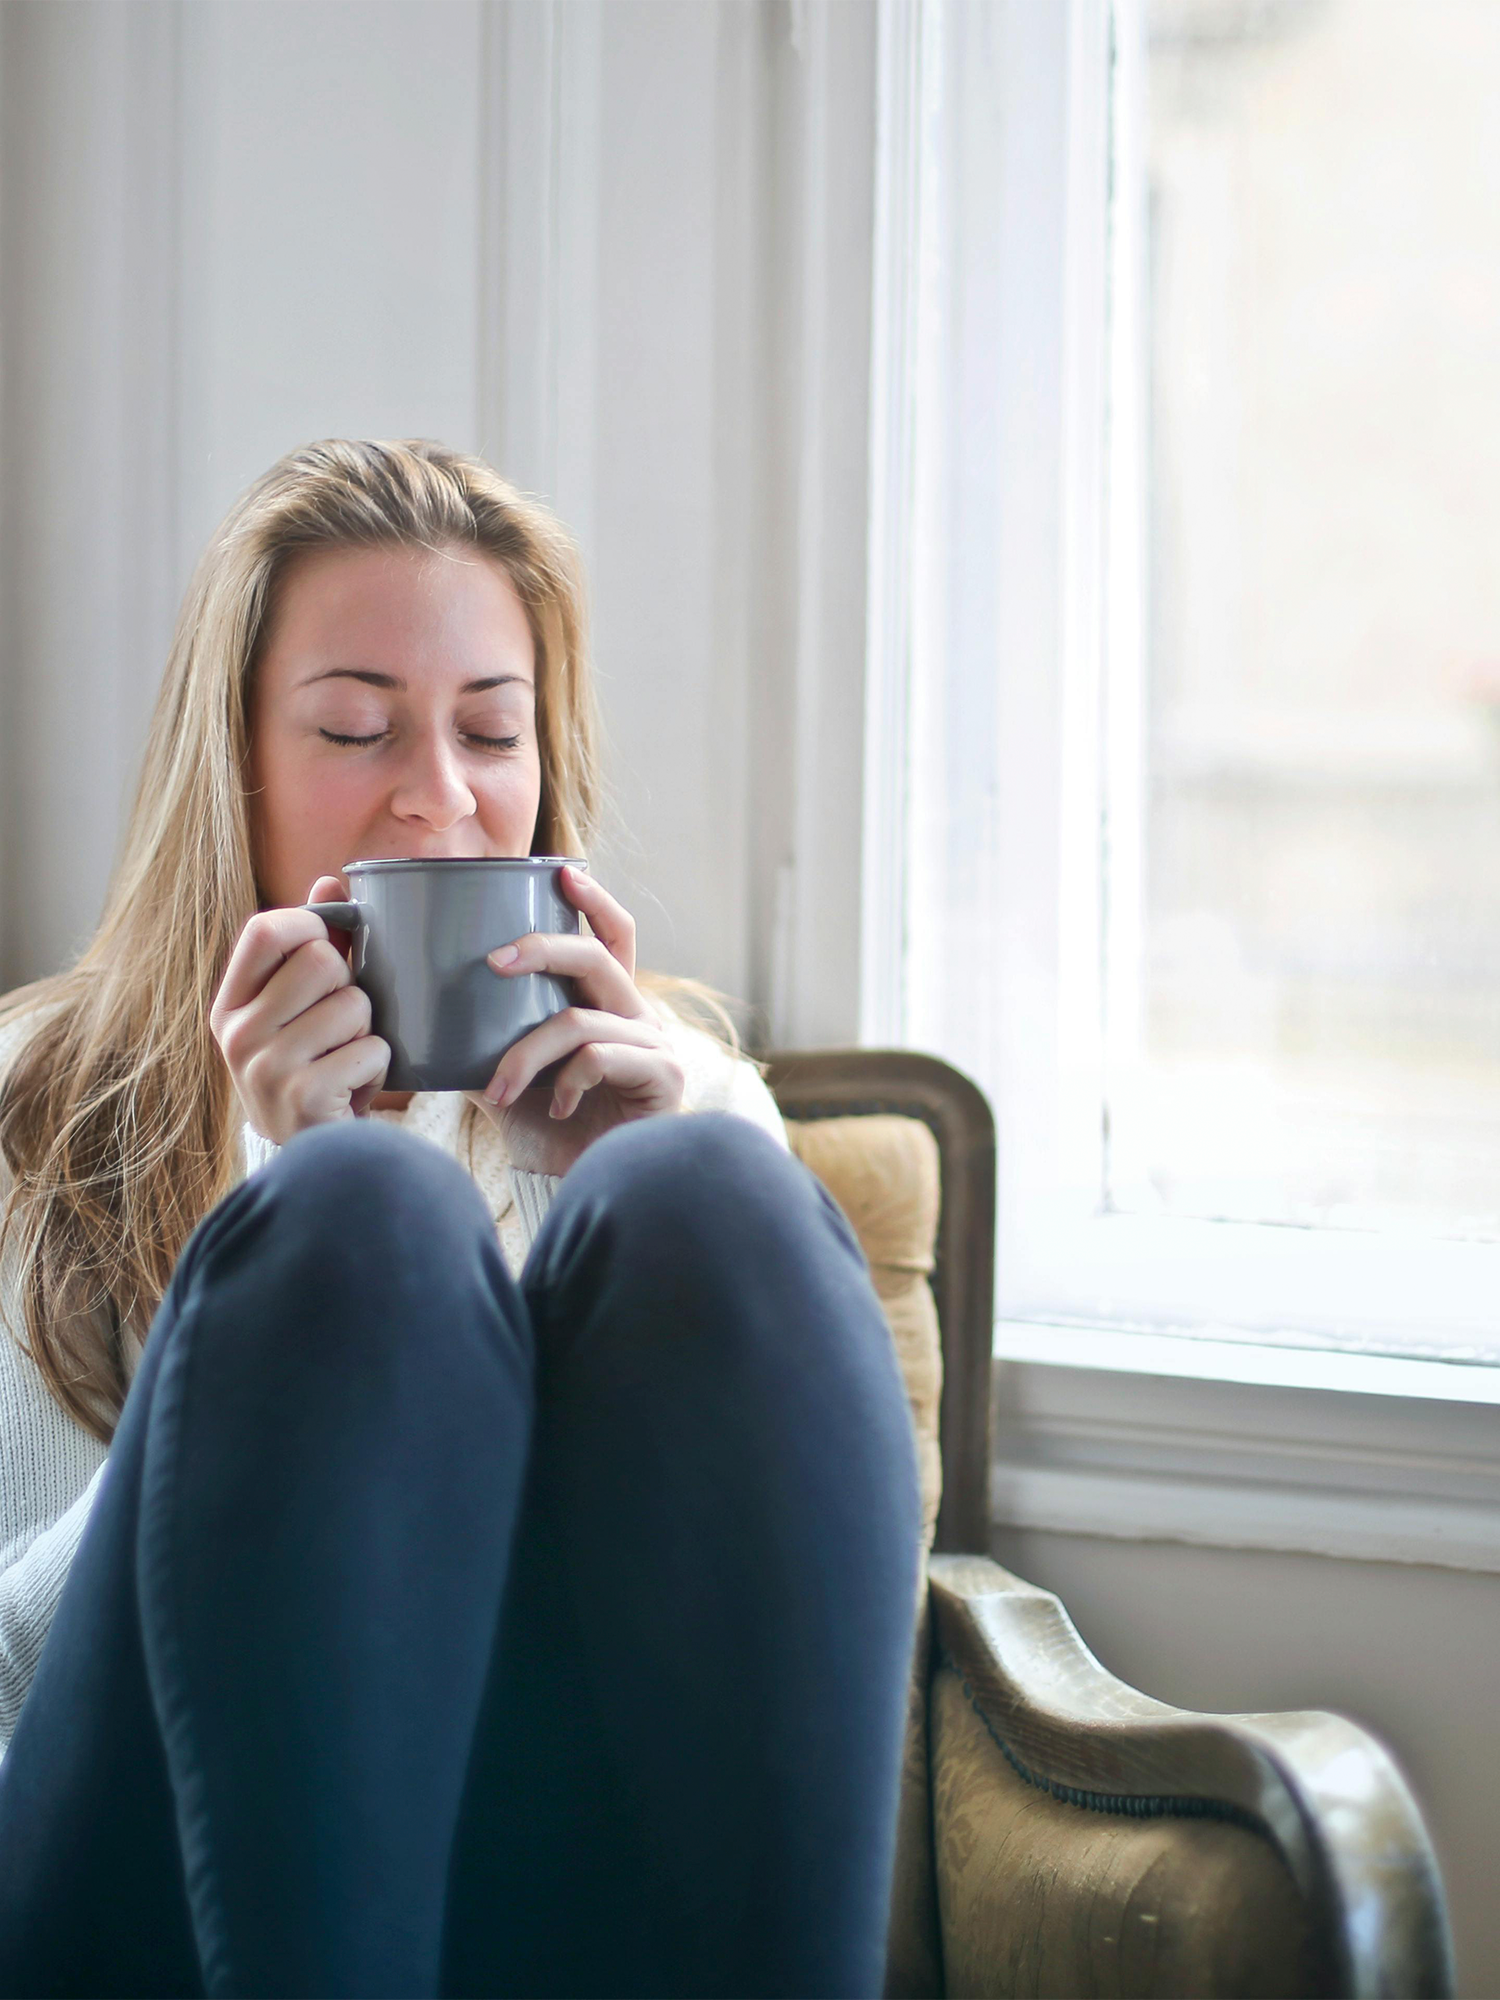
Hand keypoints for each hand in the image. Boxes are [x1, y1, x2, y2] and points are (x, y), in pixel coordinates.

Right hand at [211, 875, 390, 1144]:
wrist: (311, 1157)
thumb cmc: (311, 1069)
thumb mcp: (297, 1010)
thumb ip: (312, 945)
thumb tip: (329, 880)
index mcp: (230, 1005)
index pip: (266, 930)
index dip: (311, 925)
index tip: (330, 947)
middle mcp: (237, 1034)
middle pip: (322, 961)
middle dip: (351, 987)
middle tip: (342, 1023)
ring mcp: (266, 1067)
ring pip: (355, 1005)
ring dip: (369, 1031)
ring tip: (348, 1058)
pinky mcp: (303, 1096)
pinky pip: (372, 1049)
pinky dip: (378, 1066)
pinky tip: (354, 1087)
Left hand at [469, 865, 684, 1175]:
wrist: (585, 1190)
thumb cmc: (552, 1133)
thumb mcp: (507, 1077)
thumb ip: (481, 1041)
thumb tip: (417, 1013)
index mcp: (608, 1006)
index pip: (613, 938)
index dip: (594, 902)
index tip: (562, 872)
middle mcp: (638, 1017)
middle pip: (595, 957)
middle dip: (541, 949)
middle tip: (491, 962)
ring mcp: (655, 1046)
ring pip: (579, 1019)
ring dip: (526, 1054)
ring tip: (498, 1090)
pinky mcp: (663, 1077)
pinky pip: (599, 1056)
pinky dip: (565, 1080)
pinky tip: (555, 1108)